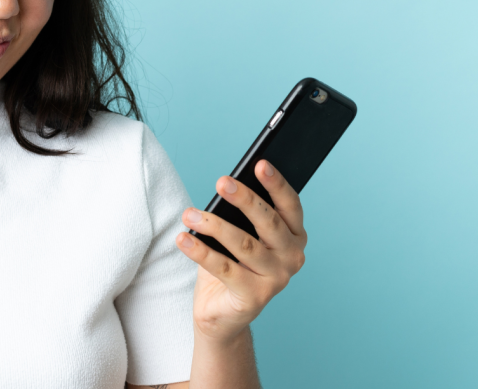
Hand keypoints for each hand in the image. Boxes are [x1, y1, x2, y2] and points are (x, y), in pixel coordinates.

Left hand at [175, 159, 307, 341]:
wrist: (222, 313)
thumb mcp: (239, 234)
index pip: (290, 206)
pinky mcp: (255, 298)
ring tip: (189, 214)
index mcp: (294, 236)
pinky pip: (224, 269)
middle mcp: (292, 258)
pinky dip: (201, 252)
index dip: (276, 184)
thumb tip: (228, 185)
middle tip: (221, 182)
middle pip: (268, 222)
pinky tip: (183, 238)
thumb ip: (241, 215)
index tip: (260, 164)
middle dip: (244, 199)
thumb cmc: (231, 264)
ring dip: (213, 225)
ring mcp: (277, 280)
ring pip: (244, 245)